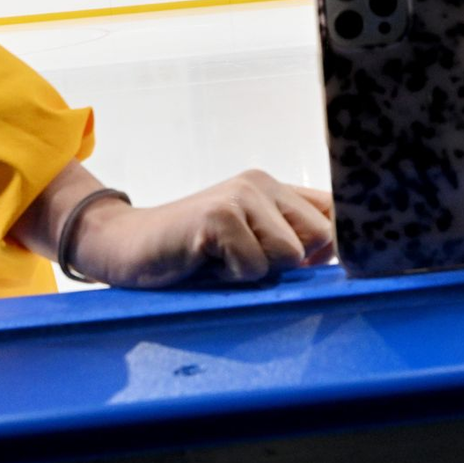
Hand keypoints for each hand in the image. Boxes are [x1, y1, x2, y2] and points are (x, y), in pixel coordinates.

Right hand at [72, 169, 332, 287]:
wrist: (126, 245)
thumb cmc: (191, 253)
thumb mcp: (247, 242)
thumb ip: (288, 241)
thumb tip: (337, 256)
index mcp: (273, 189)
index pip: (333, 212)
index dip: (333, 247)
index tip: (313, 268)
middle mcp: (261, 184)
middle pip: (320, 237)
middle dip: (290, 265)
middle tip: (246, 264)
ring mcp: (240, 196)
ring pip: (289, 254)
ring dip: (257, 274)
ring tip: (223, 264)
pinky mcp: (219, 216)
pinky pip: (254, 267)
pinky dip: (233, 278)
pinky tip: (206, 263)